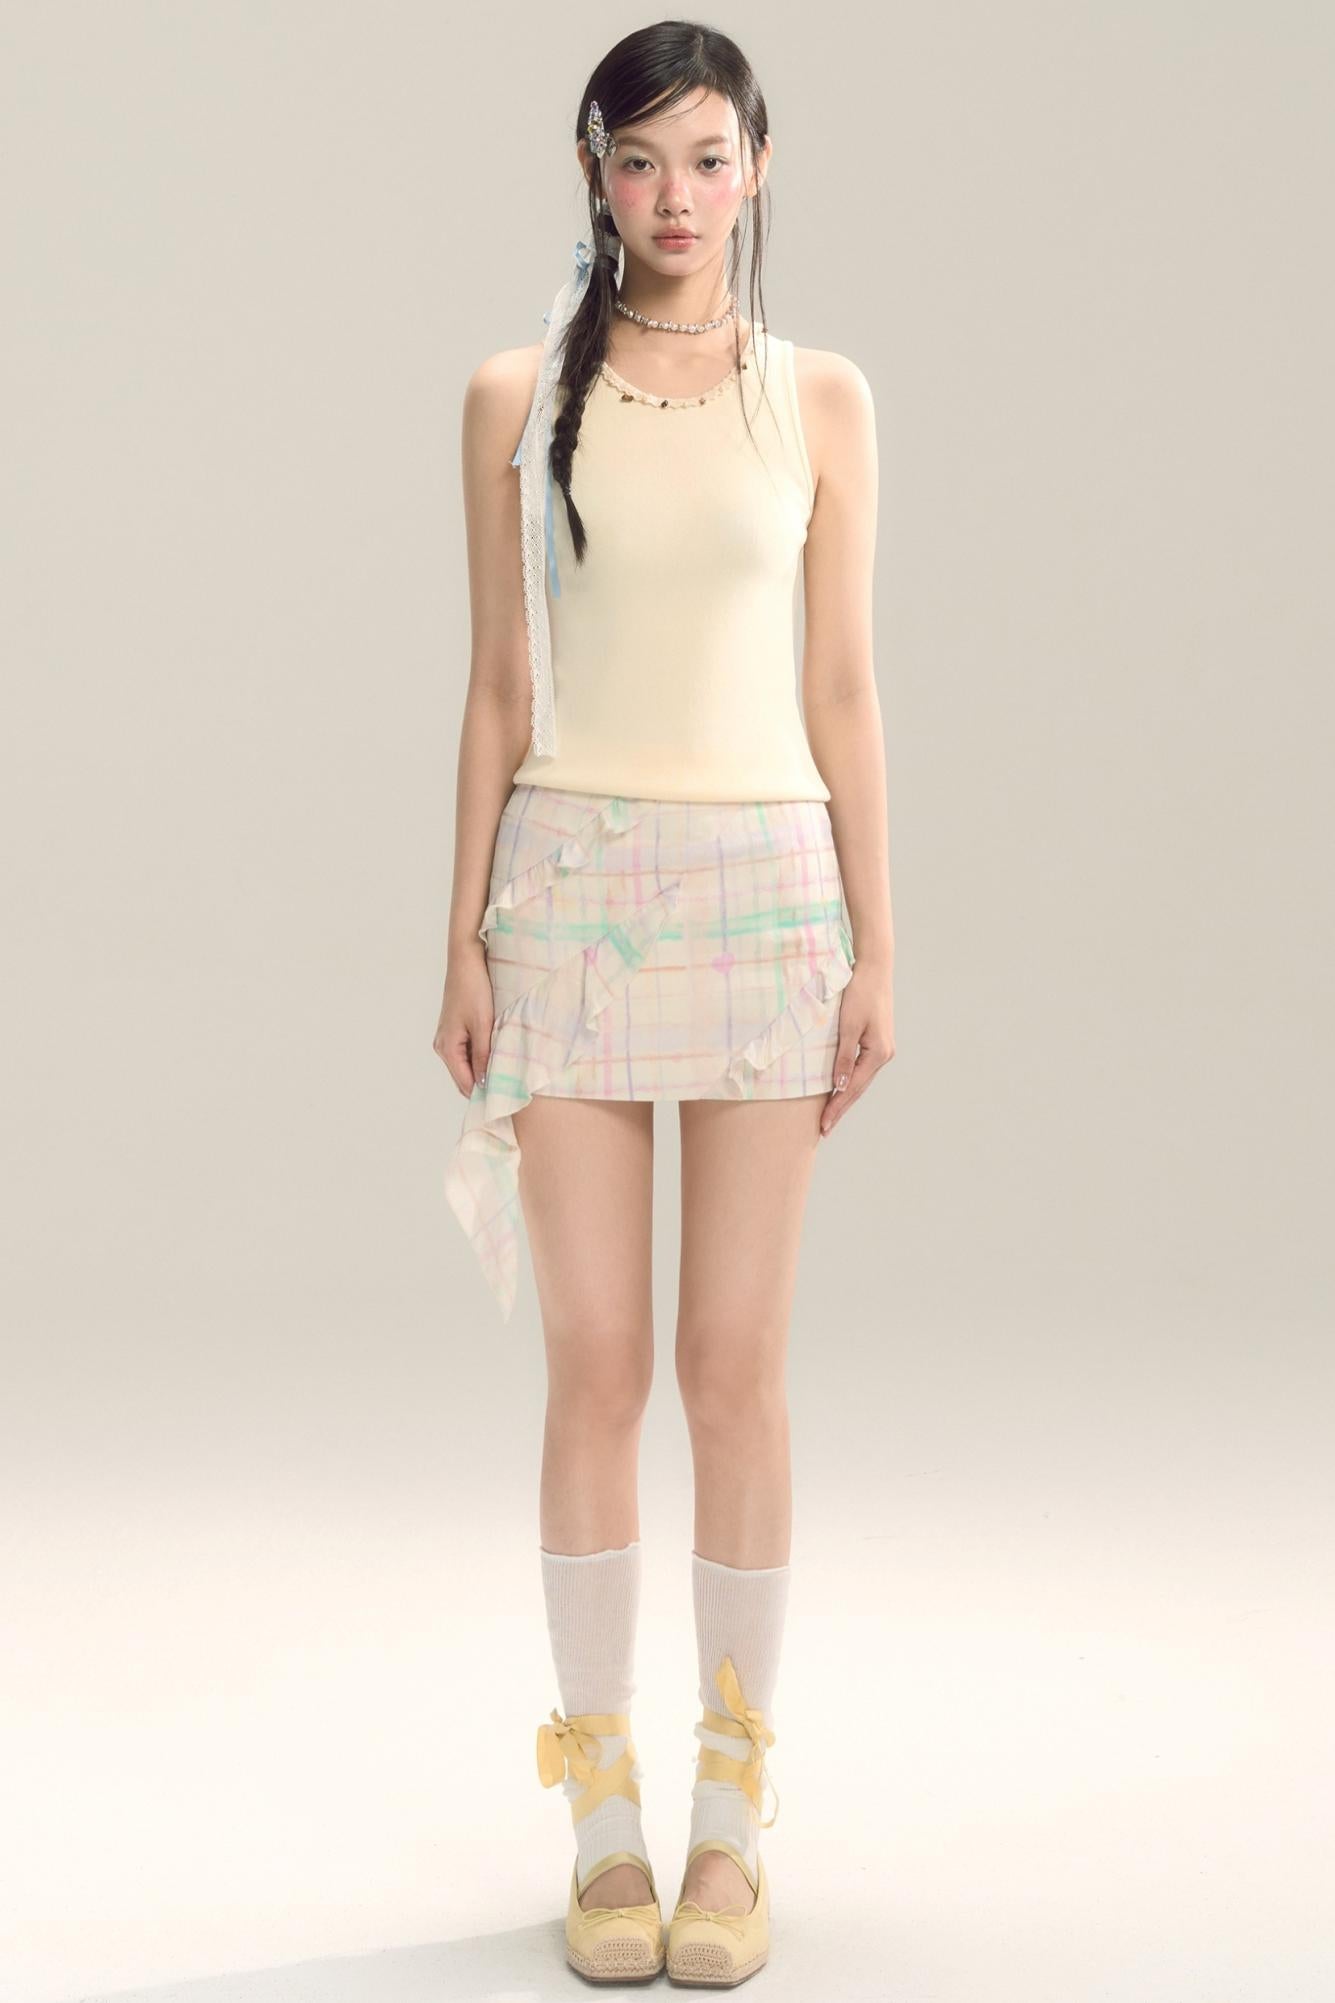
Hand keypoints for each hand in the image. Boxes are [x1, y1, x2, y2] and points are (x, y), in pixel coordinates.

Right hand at [433, 942, 494, 1098]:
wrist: (466, 960)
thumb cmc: (474, 989)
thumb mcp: (483, 1024)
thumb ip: (484, 1055)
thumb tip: (484, 1082)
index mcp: (447, 1048)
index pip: (465, 1084)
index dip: (484, 1095)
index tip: (505, 1100)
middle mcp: (443, 1046)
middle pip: (464, 1077)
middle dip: (484, 1084)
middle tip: (510, 1090)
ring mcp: (447, 1037)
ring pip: (467, 1065)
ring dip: (483, 1069)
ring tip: (507, 1072)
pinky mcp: (454, 1029)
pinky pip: (467, 1052)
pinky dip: (481, 1056)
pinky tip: (497, 1053)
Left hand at [820, 958, 894, 1137]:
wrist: (874, 969)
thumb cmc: (859, 993)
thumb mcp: (847, 1026)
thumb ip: (843, 1057)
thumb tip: (840, 1086)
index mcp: (878, 1053)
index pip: (853, 1088)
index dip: (837, 1107)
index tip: (823, 1125)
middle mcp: (884, 1055)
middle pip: (858, 1089)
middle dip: (840, 1108)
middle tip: (823, 1129)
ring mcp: (882, 1049)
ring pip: (860, 1080)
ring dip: (845, 1097)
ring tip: (830, 1115)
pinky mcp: (877, 1042)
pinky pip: (861, 1069)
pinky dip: (850, 1081)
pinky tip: (841, 1089)